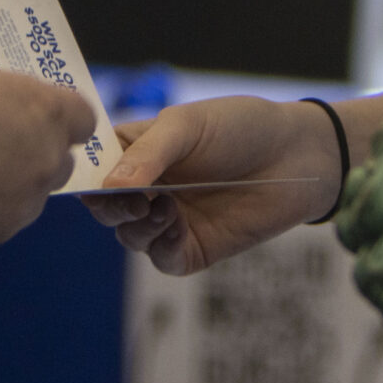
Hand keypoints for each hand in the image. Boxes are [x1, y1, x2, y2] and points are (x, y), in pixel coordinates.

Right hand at [80, 97, 349, 274]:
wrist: (299, 154)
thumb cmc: (241, 126)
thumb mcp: (188, 125)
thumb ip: (148, 153)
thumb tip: (109, 186)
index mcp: (136, 150)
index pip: (92, 168)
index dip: (84, 176)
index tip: (91, 180)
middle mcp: (146, 187)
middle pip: (104, 208)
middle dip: (110, 207)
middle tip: (133, 198)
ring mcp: (168, 220)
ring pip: (129, 236)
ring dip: (138, 225)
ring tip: (164, 206)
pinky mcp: (192, 248)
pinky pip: (162, 257)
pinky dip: (163, 245)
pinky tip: (178, 224)